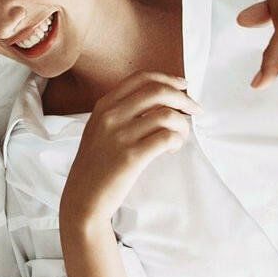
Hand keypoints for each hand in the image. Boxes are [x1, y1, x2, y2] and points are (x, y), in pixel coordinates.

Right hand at [59, 71, 199, 226]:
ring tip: (180, 137)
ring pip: (166, 115)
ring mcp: (119, 136)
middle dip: (183, 99)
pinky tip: (172, 149)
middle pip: (157, 91)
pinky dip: (177, 141)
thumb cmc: (96, 166)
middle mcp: (110, 116)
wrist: (82, 198)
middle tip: (194, 110)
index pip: (141, 78)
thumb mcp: (99, 130)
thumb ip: (121, 112)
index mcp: (103, 106)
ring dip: (182, 124)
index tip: (183, 85)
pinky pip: (166, 138)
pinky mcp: (131, 157)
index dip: (167, 79)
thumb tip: (160, 102)